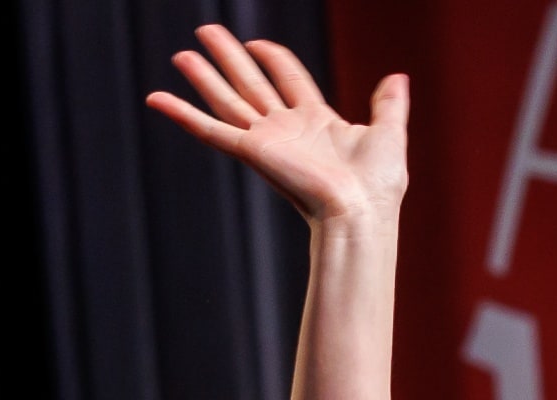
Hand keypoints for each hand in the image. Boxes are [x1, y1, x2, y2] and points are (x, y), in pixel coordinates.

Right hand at [145, 24, 407, 225]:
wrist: (361, 210)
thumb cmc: (378, 184)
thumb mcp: (389, 133)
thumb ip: (390, 104)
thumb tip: (399, 76)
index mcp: (317, 122)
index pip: (288, 78)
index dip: (272, 57)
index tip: (256, 43)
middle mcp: (288, 129)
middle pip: (251, 83)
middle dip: (229, 57)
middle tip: (206, 31)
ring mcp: (267, 141)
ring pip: (228, 100)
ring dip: (204, 77)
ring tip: (182, 54)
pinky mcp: (252, 152)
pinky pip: (210, 130)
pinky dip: (182, 114)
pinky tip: (157, 98)